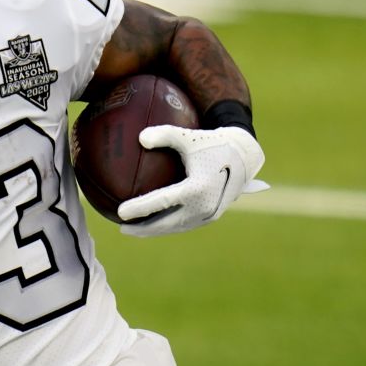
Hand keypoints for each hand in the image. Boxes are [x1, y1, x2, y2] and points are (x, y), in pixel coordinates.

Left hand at [117, 125, 267, 237]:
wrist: (245, 156)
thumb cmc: (213, 143)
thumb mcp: (190, 136)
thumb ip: (166, 134)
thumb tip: (140, 137)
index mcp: (197, 187)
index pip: (162, 202)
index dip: (140, 208)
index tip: (120, 212)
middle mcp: (204, 205)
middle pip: (167, 223)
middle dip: (143, 228)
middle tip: (122, 228)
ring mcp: (209, 214)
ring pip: (176, 227)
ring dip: (155, 230)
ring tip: (134, 229)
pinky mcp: (211, 216)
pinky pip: (185, 224)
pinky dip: (168, 226)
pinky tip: (153, 223)